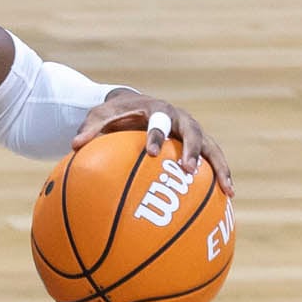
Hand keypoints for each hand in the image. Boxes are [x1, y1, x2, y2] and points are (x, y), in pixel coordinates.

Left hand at [71, 91, 232, 195]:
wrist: (136, 104)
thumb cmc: (116, 114)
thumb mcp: (100, 116)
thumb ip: (90, 129)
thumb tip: (72, 145)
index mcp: (156, 109)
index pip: (158, 121)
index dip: (156, 135)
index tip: (152, 152)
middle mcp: (179, 118)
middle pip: (192, 132)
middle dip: (191, 150)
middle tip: (187, 170)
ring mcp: (192, 131)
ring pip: (211, 147)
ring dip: (220, 167)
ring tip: (227, 190)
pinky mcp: (199, 143)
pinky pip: (214, 160)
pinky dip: (222, 176)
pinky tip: (228, 197)